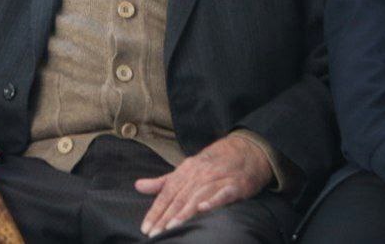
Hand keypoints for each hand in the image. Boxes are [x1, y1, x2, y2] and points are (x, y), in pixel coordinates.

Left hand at [135, 134, 272, 236]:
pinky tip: (202, 209)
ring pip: (197, 197)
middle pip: (179, 198)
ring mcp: (217, 179)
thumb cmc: (213, 163)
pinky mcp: (235, 185)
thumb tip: (137, 186)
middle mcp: (199, 174)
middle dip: (165, 217)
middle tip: (154, 234)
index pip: (167, 193)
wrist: (246, 150)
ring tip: (172, 228)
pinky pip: (222, 194)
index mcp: (185, 171)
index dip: (155, 211)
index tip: (145, 228)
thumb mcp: (186, 170)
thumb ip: (163, 181)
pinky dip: (213, 201)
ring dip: (184, 212)